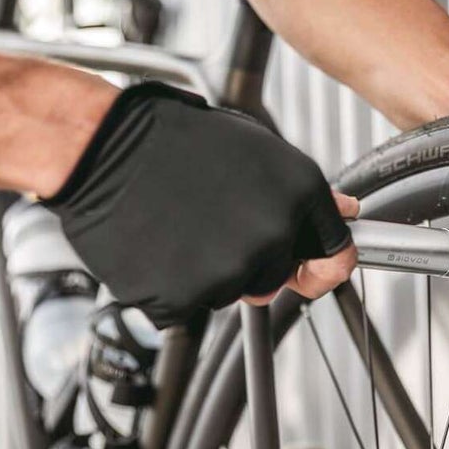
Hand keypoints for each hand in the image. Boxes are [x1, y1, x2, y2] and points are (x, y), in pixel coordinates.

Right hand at [48, 84, 352, 326]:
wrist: (103, 148)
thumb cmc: (174, 141)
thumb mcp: (256, 149)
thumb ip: (302, 192)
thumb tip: (345, 212)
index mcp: (299, 194)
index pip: (336, 256)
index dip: (321, 268)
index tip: (308, 271)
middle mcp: (272, 236)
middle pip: (275, 279)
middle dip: (250, 264)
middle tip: (210, 226)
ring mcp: (229, 271)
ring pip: (229, 293)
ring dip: (207, 273)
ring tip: (178, 227)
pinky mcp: (184, 299)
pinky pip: (186, 308)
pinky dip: (170, 288)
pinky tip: (156, 246)